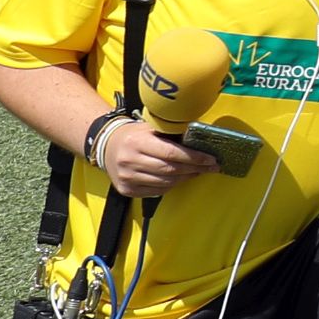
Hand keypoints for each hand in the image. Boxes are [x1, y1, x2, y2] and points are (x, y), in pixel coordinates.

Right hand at [93, 117, 215, 199]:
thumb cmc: (134, 135)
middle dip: (195, 169)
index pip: (171, 153)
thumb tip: (201, 140)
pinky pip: (156, 191)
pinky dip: (172, 186)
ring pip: (165, 183)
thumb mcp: (151, 127)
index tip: (210, 159)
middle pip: (170, 170)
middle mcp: (129, 161)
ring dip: (185, 178)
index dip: (194, 158)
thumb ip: (172, 133)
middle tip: (211, 167)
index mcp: (137, 142)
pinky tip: (180, 178)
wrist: (106, 146)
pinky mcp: (126, 189)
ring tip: (198, 171)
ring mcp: (127, 177)